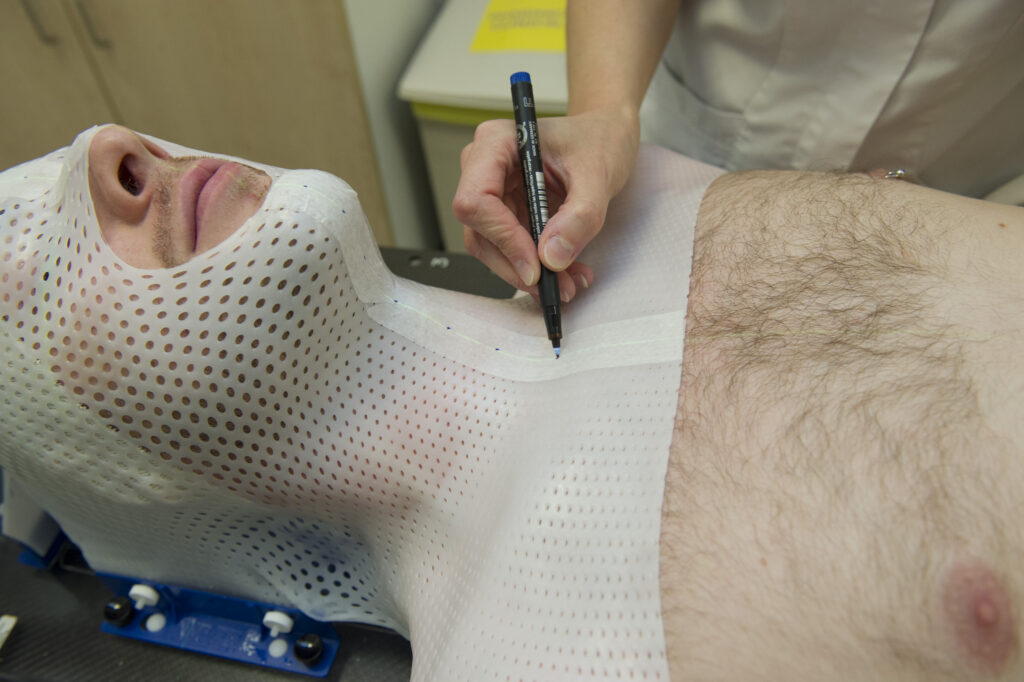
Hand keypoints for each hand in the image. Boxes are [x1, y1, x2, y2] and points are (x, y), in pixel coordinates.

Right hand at [452, 108, 639, 299]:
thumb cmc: (598, 139)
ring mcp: (493, 193)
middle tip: (558, 285)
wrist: (606, 137)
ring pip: (492, 249)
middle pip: (480, 232)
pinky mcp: (505, 214)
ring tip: (570, 281)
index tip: (537, 265)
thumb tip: (552, 257)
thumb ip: (579, 216)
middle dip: (517, 265)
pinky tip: (566, 272)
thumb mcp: (599, 174)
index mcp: (496, 143)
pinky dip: (537, 268)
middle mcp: (485, 168)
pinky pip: (510, 250)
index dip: (503, 238)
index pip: (476, 201)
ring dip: (528, 273)